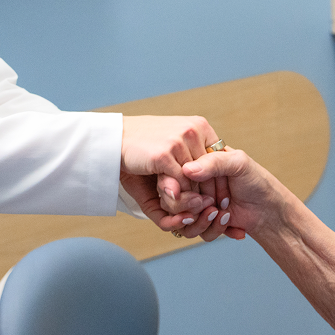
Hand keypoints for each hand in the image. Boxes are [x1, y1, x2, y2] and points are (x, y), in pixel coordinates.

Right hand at [121, 115, 227, 235]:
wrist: (113, 139)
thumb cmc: (144, 149)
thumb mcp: (174, 152)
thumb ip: (195, 168)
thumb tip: (210, 190)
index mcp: (200, 127)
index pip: (220, 161)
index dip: (218, 183)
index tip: (212, 201)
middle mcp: (194, 130)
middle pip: (211, 174)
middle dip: (203, 195)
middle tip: (195, 207)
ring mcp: (180, 140)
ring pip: (196, 182)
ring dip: (187, 199)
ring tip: (175, 201)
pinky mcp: (165, 154)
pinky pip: (181, 185)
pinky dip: (176, 198)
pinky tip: (167, 197)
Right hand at [182, 148, 282, 242]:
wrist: (271, 211)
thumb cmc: (258, 182)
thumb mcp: (239, 163)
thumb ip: (214, 162)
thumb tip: (187, 169)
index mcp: (202, 164)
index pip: (177, 174)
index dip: (181, 186)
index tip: (193, 192)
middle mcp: (197, 184)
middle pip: (176, 199)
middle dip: (192, 206)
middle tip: (211, 204)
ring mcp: (200, 204)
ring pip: (185, 219)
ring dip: (204, 220)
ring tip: (223, 212)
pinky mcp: (206, 222)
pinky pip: (199, 231)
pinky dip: (215, 228)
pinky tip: (230, 220)